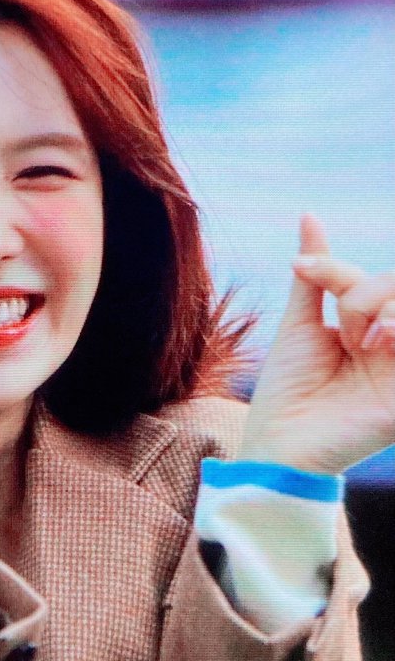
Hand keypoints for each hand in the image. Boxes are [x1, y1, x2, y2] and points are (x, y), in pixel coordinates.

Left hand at [238, 214, 394, 473]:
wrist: (278, 444)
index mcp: (372, 331)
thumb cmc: (286, 392)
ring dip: (384, 310)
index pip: (374, 281)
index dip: (338, 269)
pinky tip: (381, 341)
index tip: (299, 269)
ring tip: (363, 342)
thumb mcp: (300, 324)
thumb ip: (317, 274)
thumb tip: (311, 216)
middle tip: (342, 329)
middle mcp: (392, 348)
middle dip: (365, 294)